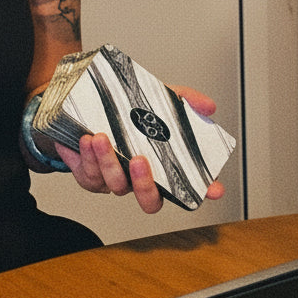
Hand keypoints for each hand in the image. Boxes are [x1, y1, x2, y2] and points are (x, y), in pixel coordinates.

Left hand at [56, 85, 224, 213]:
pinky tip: (86, 141)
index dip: (202, 190)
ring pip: (115, 184)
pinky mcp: (89, 176)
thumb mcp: (156, 98)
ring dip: (108, 162)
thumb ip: (183, 100)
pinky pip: (89, 176)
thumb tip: (208, 106)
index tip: (214, 188)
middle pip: (150, 199)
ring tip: (101, 138)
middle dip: (144, 183)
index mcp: (160, 166)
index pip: (186, 185)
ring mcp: (114, 180)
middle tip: (138, 160)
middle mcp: (138, 178)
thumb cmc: (124, 110)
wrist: (84, 105)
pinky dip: (87, 158)